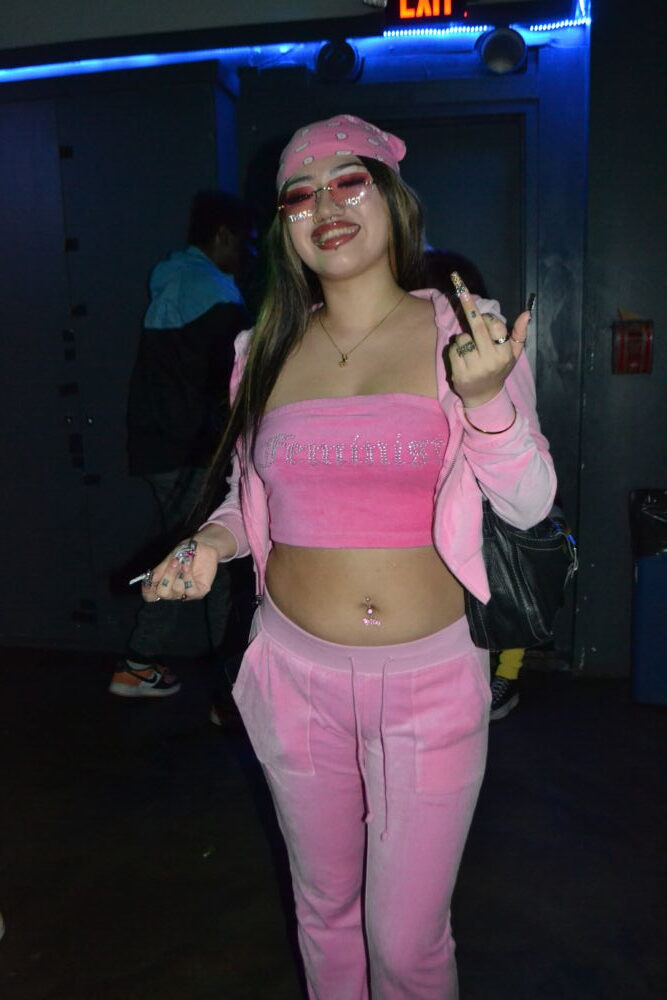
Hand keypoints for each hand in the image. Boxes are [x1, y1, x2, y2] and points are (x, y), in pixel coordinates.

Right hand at [142, 525, 235, 602]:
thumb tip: (152, 578)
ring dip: (179, 574)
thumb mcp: (170, 558)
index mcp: (162, 583)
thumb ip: (161, 569)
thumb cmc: (184, 552)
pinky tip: (188, 565)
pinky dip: (188, 576)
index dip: (148, 590)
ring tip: (183, 560)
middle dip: (167, 578)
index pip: (150, 595)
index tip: (150, 578)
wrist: (203, 546)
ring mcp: (185, 593)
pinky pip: (190, 590)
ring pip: (177, 591)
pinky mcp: (199, 592)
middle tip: (173, 562)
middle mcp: (173, 591)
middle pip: (163, 594)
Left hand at [446, 272, 530, 408]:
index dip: (487, 318)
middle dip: (468, 305)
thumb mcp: (513, 354)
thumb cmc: (499, 370)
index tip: (483, 315)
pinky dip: (455, 349)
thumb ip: (519, 334)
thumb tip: (527, 313)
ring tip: (470, 350)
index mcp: (505, 353)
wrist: (484, 397)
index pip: (494, 325)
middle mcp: (491, 360)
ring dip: (463, 339)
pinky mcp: (459, 374)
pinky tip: (461, 358)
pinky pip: (453, 349)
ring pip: (462, 337)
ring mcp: (474, 368)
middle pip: (477, 326)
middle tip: (460, 286)